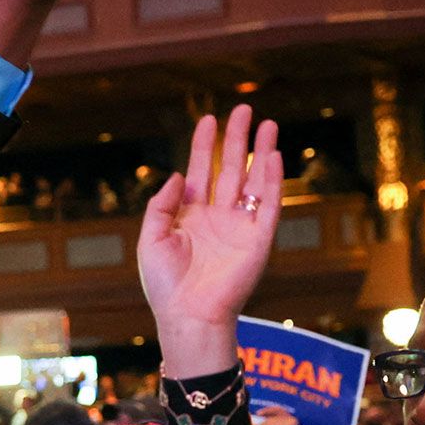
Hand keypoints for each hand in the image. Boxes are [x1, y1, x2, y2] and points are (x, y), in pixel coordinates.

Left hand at [139, 105, 281, 375]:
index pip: (202, 171)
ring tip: (267, 124)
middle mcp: (217, 217)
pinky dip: (271, 181)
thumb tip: (180, 173)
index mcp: (191, 216)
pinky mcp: (258, 241)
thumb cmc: (165, 284)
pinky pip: (268, 206)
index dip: (204, 145)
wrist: (187, 315)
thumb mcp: (151, 238)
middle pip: (230, 169)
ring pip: (253, 181)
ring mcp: (240, 227)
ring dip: (260, 153)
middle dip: (236, 139)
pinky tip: (272, 157)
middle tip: (244, 109)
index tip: (208, 119)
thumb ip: (162, 204)